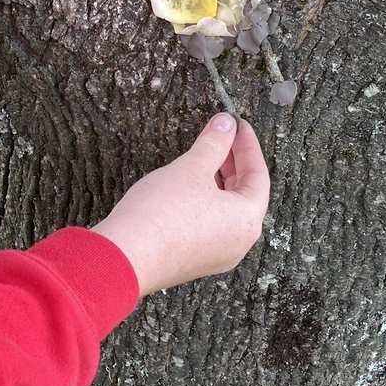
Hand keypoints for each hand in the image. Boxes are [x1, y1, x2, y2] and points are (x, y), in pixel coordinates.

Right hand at [92, 115, 269, 296]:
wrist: (126, 257)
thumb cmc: (162, 214)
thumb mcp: (191, 169)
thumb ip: (213, 143)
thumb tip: (226, 124)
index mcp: (247, 220)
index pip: (258, 175)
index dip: (247, 145)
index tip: (238, 125)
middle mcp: (239, 242)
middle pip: (244, 194)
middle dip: (233, 163)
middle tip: (223, 138)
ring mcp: (217, 255)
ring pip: (226, 212)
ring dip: (219, 183)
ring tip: (205, 159)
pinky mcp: (194, 261)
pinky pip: (210, 226)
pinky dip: (206, 203)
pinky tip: (189, 188)